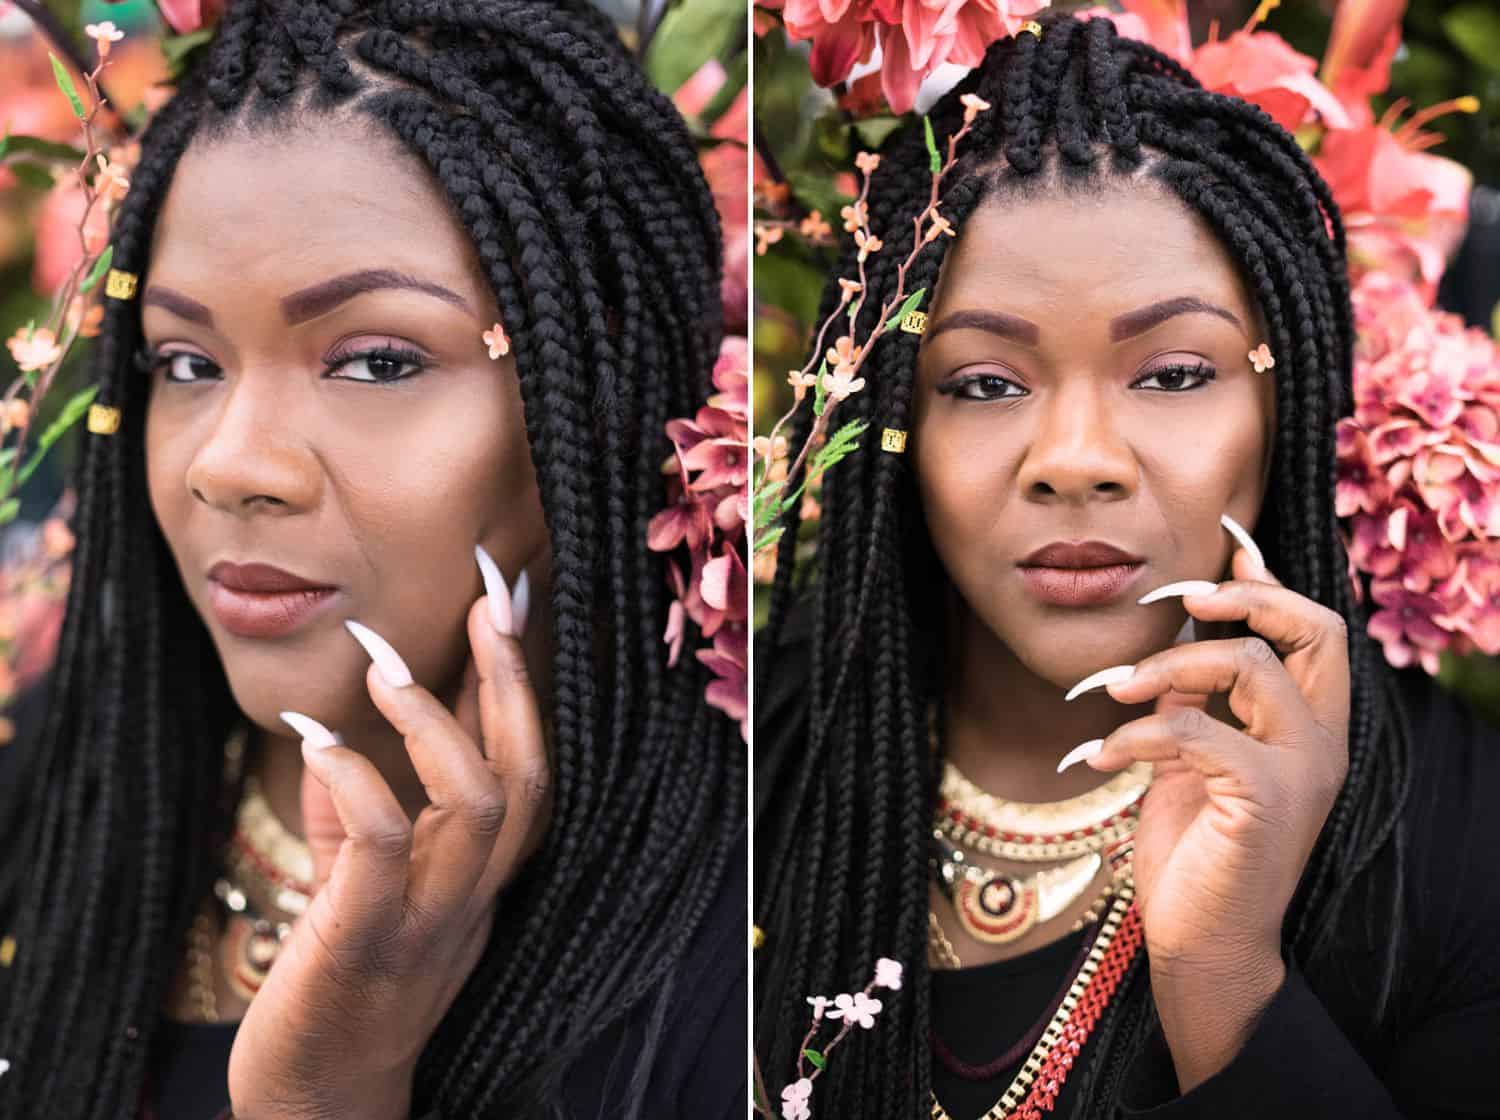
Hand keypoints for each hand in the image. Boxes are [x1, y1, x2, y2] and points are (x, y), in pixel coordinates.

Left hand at [227, 568, 550, 1119]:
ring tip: (383, 664)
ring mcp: (427, 921)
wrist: (318, 1103)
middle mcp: (473, 893)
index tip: (508, 598)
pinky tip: (318, 739)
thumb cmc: (336, 981)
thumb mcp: (358, 885)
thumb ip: (359, 810)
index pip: (525, 762)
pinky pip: (382, 849)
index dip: (521, 679)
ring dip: (436, 722)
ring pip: (481, 803)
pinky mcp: (363, 945)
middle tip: (486, 596)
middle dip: (512, 677)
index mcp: (480, 875)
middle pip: (529, 772)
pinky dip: (358, 781)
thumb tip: (342, 723)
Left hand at [1085, 546, 1349, 973]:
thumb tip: (1172, 642)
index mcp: (1307, 731)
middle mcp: (1320, 745)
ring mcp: (1302, 772)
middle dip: (1250, 600)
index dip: (1270, 586)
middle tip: (1183, 601)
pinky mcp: (1265, 798)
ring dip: (1167, 666)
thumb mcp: (1190, 761)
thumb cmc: (1194, 853)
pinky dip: (1137, 733)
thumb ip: (1193, 702)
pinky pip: (1195, 729)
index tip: (1225, 549)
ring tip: (1111, 692)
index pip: (1317, 636)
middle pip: (1318, 632)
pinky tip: (1100, 757)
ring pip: (1252, 666)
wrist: (1199, 943)